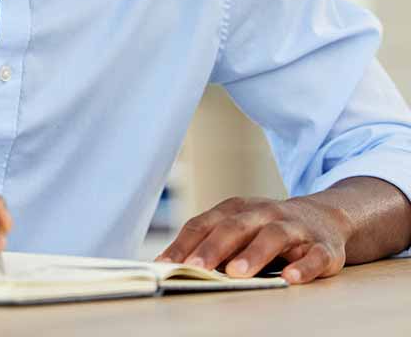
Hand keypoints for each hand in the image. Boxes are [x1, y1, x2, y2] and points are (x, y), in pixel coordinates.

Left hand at [155, 195, 352, 283]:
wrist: (323, 218)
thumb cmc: (267, 228)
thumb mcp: (238, 228)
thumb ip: (211, 244)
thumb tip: (173, 265)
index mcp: (236, 209)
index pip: (205, 224)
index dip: (184, 244)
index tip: (165, 264)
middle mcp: (263, 213)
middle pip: (235, 227)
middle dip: (213, 248)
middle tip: (194, 268)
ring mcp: (294, 228)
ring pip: (273, 236)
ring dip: (254, 254)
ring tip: (236, 273)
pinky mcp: (323, 247)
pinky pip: (314, 256)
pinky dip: (303, 267)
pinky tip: (290, 278)